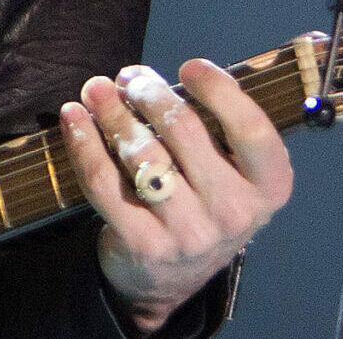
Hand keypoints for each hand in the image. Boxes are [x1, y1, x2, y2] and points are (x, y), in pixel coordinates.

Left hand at [59, 59, 293, 334]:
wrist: (172, 275)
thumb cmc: (202, 201)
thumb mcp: (230, 170)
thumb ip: (210, 124)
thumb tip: (147, 79)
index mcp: (269, 186)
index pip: (251, 129)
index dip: (219, 91)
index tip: (189, 67)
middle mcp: (234, 212)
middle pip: (185, 131)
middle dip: (149, 93)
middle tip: (128, 79)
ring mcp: (189, 232)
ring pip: (141, 153)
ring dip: (112, 112)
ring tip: (96, 89)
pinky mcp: (144, 243)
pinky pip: (105, 182)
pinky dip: (84, 143)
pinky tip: (73, 117)